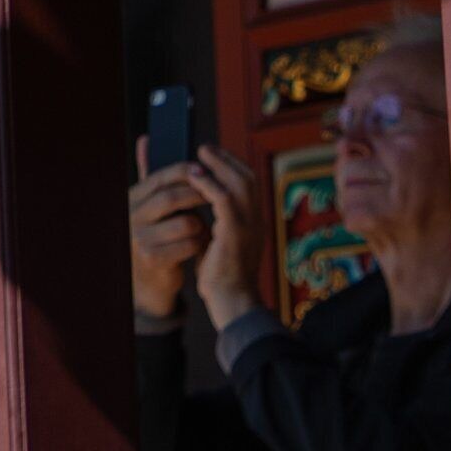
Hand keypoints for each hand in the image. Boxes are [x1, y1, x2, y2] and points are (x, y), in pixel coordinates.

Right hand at [127, 145, 210, 319]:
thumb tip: (146, 138)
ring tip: (201, 228)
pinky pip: (190, 245)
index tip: (207, 171)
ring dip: (201, 225)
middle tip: (215, 196)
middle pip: (171, 198)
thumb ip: (150, 173)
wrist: (147, 280)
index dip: (186, 171)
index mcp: (132, 198)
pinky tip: (198, 246)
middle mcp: (132, 216)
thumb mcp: (150, 204)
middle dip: (198, 194)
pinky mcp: (153, 259)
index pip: (161, 177)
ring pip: (185, 223)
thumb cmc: (155, 234)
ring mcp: (140, 238)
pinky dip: (201, 244)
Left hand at [184, 146, 266, 327]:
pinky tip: (196, 178)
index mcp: (253, 222)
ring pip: (240, 183)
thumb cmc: (221, 276)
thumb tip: (195, 207)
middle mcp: (256, 221)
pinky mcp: (235, 233)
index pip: (250, 185)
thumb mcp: (217, 243)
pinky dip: (210, 185)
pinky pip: (225, 200)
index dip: (232, 166)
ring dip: (218, 165)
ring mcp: (249, 226)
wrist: (232, 302)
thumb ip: (211, 224)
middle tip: (205, 148)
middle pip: (248, 178)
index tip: (214, 156)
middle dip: (226, 159)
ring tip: (200, 155)